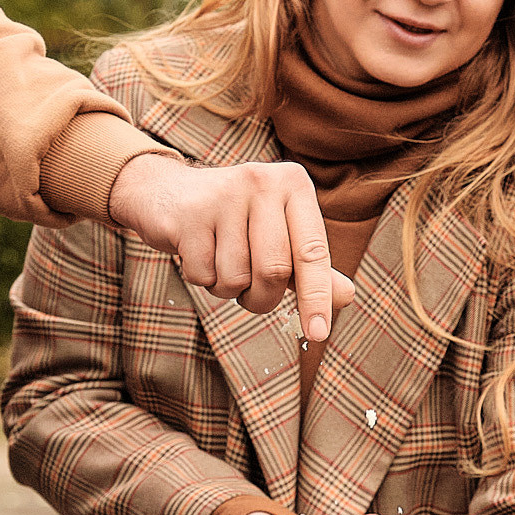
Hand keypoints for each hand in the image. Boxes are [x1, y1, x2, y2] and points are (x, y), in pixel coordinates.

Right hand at [107, 156, 357, 339]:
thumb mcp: (278, 235)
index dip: (317, 297)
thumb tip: (347, 296)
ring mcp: (223, 195)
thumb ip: (310, 266)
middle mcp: (262, 181)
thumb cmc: (236, 220)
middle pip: (274, 270)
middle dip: (262, 297)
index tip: (318, 334)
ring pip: (236, 277)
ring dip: (228, 288)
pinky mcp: (189, 214)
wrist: (167, 193)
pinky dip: (201, 279)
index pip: (313, 251)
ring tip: (220, 260)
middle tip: (252, 295)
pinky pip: (203, 275)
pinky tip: (197, 252)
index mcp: (293, 183)